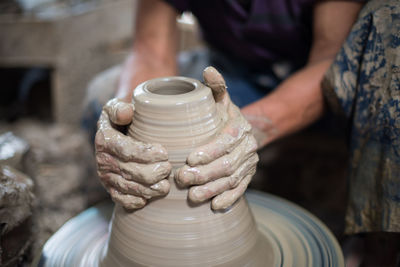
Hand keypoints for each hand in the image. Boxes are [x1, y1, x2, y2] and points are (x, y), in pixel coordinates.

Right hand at [95, 98, 171, 209]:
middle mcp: (103, 160)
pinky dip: (135, 201)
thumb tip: (127, 113)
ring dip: (149, 189)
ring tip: (165, 186)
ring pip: (129, 187)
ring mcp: (106, 177)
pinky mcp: (110, 188)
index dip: (147, 154)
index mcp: (105, 140)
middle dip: (152, 173)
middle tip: (169, 169)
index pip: (127, 150)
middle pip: (131, 172)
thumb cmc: (120, 120)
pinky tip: (148, 199)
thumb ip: (120, 109)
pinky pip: (121, 199)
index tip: (165, 153)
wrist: (111, 135)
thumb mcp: (116, 108)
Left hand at [176, 67, 258, 209]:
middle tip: (183, 179)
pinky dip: (229, 199)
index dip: (210, 151)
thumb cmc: (221, 115)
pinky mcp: (248, 177)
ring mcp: (249, 163)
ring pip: (233, 179)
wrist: (241, 130)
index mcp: (239, 127)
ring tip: (193, 196)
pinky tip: (215, 206)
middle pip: (228, 164)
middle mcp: (247, 146)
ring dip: (213, 189)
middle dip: (205, 173)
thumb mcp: (219, 99)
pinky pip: (241, 190)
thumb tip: (208, 69)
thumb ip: (215, 87)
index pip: (226, 140)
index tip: (190, 159)